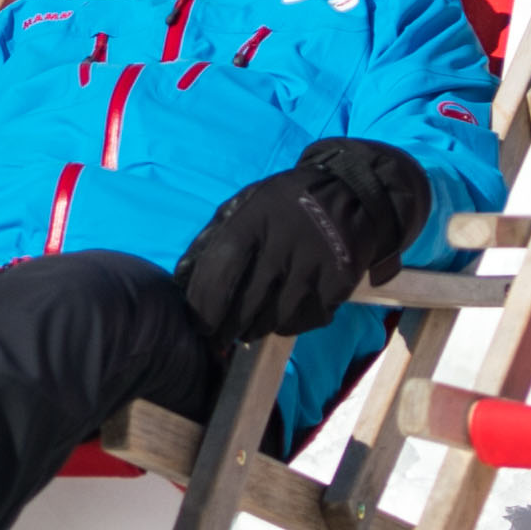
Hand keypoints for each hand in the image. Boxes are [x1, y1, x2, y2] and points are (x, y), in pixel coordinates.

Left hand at [174, 138, 430, 346]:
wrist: (351, 192)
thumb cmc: (284, 203)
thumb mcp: (244, 205)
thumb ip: (211, 239)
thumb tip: (179, 280)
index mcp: (254, 219)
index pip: (221, 270)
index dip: (206, 305)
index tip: (200, 325)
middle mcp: (284, 240)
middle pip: (248, 302)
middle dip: (229, 327)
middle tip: (222, 337)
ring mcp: (315, 261)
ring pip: (278, 316)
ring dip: (259, 329)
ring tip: (250, 329)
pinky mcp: (341, 278)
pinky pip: (310, 317)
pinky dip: (293, 324)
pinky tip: (285, 317)